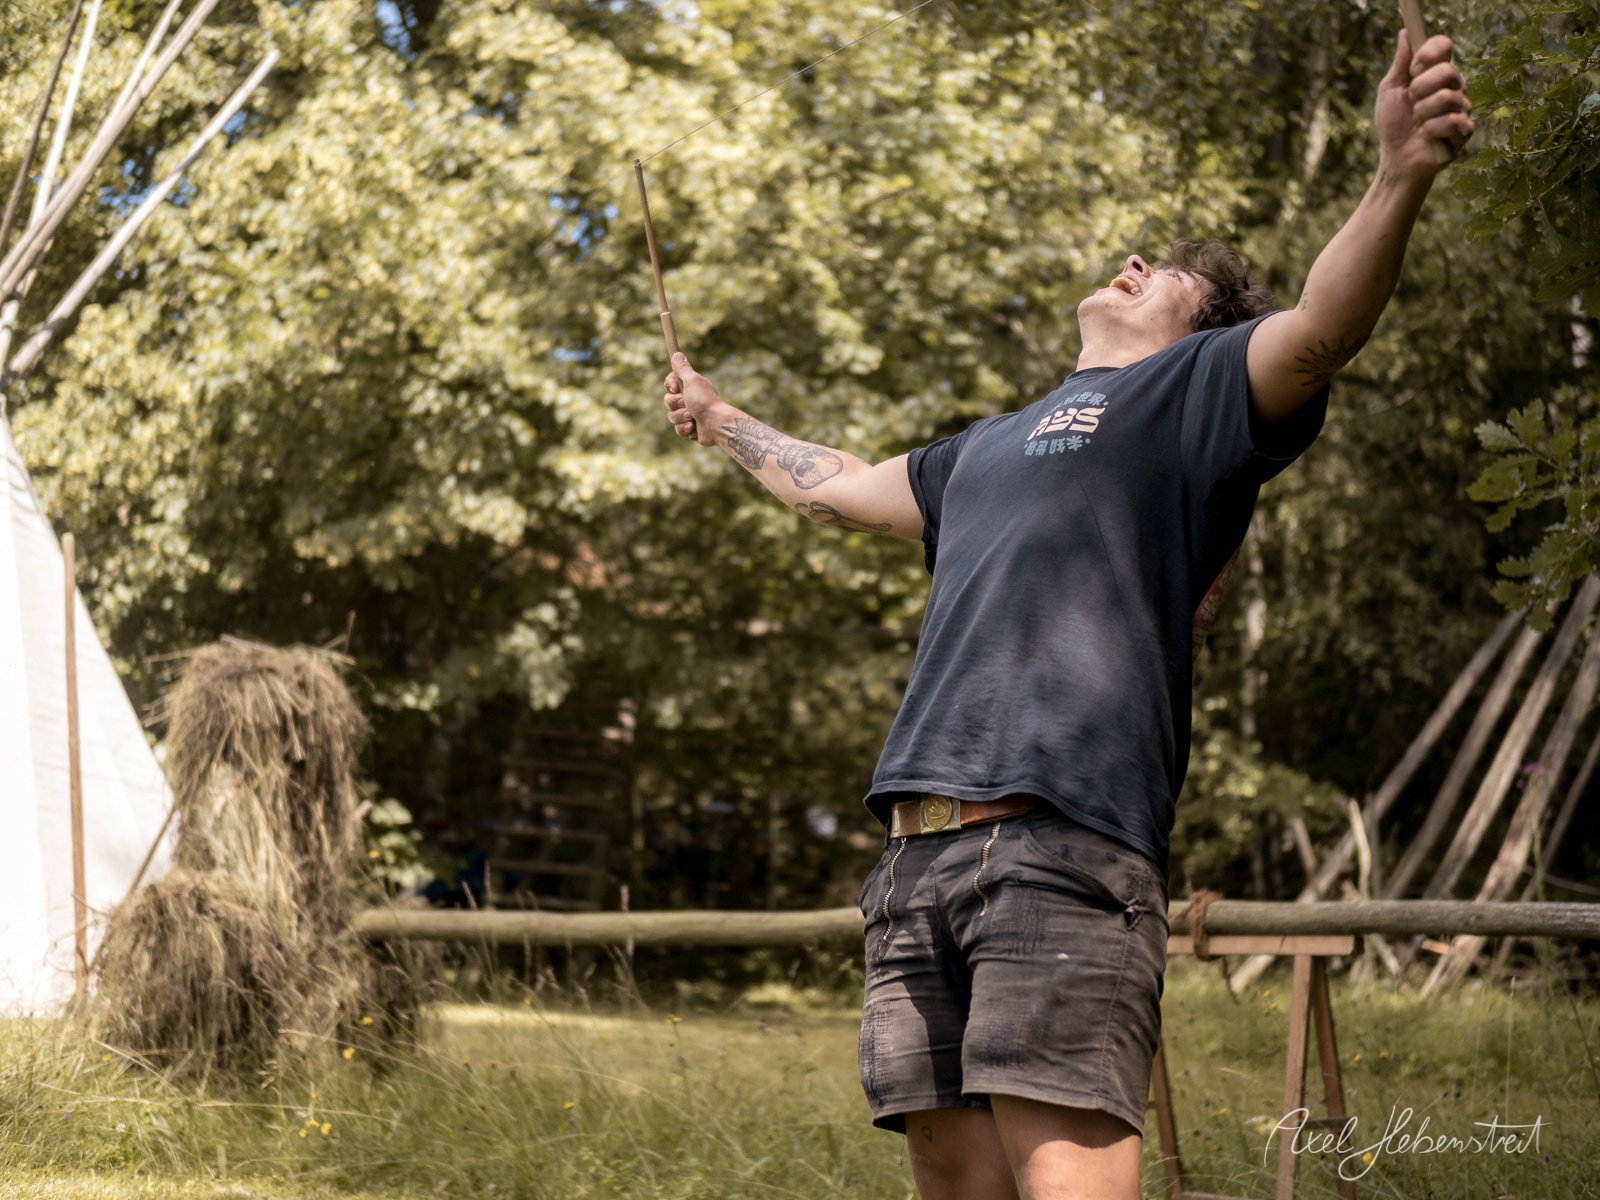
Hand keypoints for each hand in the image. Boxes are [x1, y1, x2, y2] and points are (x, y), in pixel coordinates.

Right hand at [662, 351, 722, 446]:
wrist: (716, 425)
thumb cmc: (704, 401)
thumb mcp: (692, 381)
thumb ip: (682, 368)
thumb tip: (677, 354)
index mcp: (691, 387)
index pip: (671, 383)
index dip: (670, 386)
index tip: (675, 388)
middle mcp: (690, 399)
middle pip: (668, 401)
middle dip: (675, 404)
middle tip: (687, 405)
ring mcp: (690, 414)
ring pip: (672, 416)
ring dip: (680, 417)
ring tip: (692, 418)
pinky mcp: (690, 429)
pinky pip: (678, 429)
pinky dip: (684, 429)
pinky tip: (693, 428)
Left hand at [1375, 31, 1473, 179]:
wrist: (1396, 159)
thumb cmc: (1393, 124)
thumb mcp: (1391, 90)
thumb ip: (1400, 63)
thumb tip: (1405, 32)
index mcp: (1436, 74)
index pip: (1444, 46)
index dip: (1429, 53)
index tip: (1414, 68)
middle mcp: (1454, 86)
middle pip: (1447, 71)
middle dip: (1420, 90)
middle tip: (1411, 104)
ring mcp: (1462, 108)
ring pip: (1447, 98)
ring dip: (1422, 114)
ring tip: (1417, 124)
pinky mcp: (1465, 131)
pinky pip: (1451, 121)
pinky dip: (1431, 130)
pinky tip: (1427, 137)